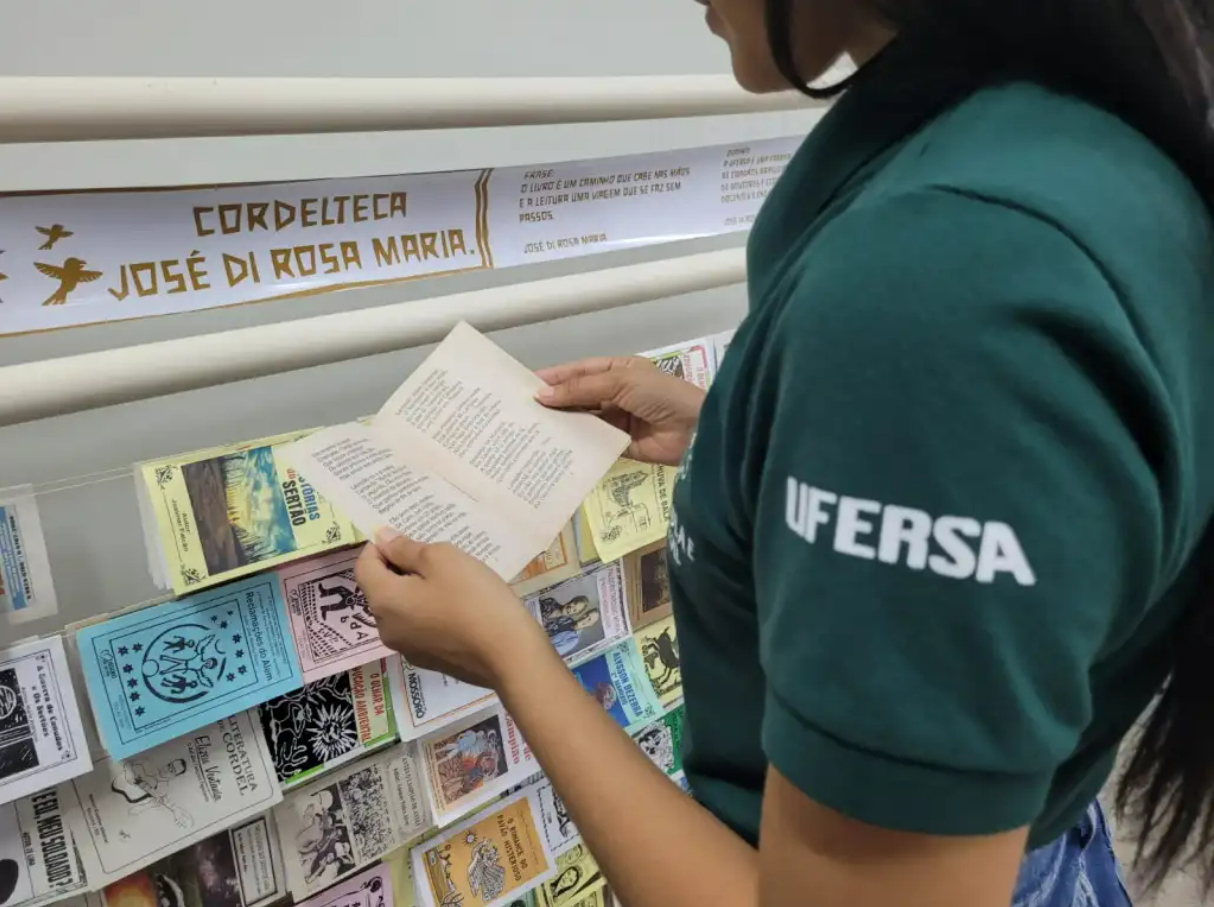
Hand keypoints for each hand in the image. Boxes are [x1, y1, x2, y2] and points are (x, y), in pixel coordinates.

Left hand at [354, 531, 552, 688]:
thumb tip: (384, 539)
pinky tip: (460, 607)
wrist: (510, 654)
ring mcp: (408, 649)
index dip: (379, 546)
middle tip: (436, 556)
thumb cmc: (473, 598)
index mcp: (383, 601)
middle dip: (400, 568)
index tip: (407, 536)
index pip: (363, 566)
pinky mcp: (430, 660)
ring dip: (417, 590)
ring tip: (451, 580)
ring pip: (402, 609)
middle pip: (381, 589)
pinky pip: (420, 627)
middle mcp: (386, 629)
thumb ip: (407, 548)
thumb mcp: (443, 559)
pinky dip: (430, 611)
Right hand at [535, 356, 704, 466]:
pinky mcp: (619, 445)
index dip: (554, 377)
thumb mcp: (620, 382)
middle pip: (578, 397)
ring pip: (582, 421)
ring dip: (561, 425)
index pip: (579, 372)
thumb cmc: (660, 395)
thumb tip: (542, 396)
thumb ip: (581, 388)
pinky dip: (575, 445)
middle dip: (553, 402)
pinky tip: (552, 449)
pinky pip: (592, 444)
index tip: (525, 386)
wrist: (696, 429)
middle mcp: (615, 394)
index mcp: (618, 371)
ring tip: (530, 431)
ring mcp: (617, 421)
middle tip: (521, 412)